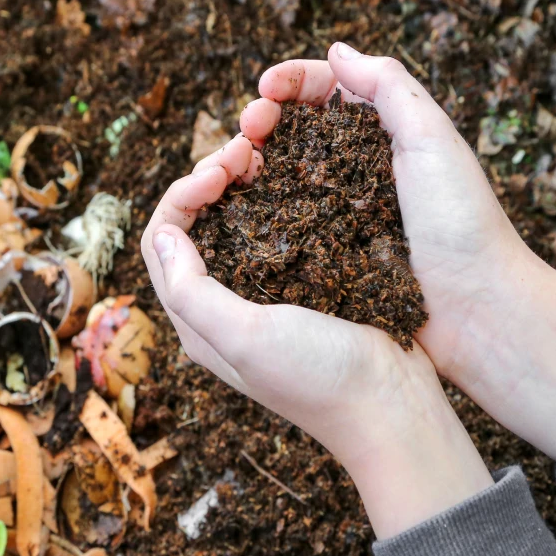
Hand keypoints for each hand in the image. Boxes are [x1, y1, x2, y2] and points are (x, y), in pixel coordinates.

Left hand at [140, 136, 492, 537]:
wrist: (394, 406)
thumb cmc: (318, 378)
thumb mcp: (245, 338)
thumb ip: (192, 291)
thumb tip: (163, 234)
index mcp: (196, 320)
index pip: (161, 242)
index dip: (180, 195)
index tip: (219, 171)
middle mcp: (221, 304)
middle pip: (192, 226)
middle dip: (208, 180)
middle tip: (244, 149)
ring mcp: (262, 291)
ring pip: (231, 221)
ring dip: (237, 183)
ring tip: (262, 153)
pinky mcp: (300, 281)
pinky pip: (272, 227)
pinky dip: (272, 196)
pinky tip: (291, 176)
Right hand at [240, 43, 555, 465]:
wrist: (475, 311)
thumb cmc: (461, 223)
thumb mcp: (433, 138)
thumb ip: (389, 86)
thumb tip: (337, 49)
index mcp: (383, 133)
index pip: (327, 90)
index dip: (291, 81)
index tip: (264, 88)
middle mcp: (354, 166)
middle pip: (294, 127)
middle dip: (262, 117)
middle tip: (247, 127)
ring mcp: (335, 209)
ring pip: (278, 170)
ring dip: (250, 158)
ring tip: (233, 163)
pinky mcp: (323, 249)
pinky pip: (280, 217)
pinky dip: (255, 203)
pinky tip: (238, 201)